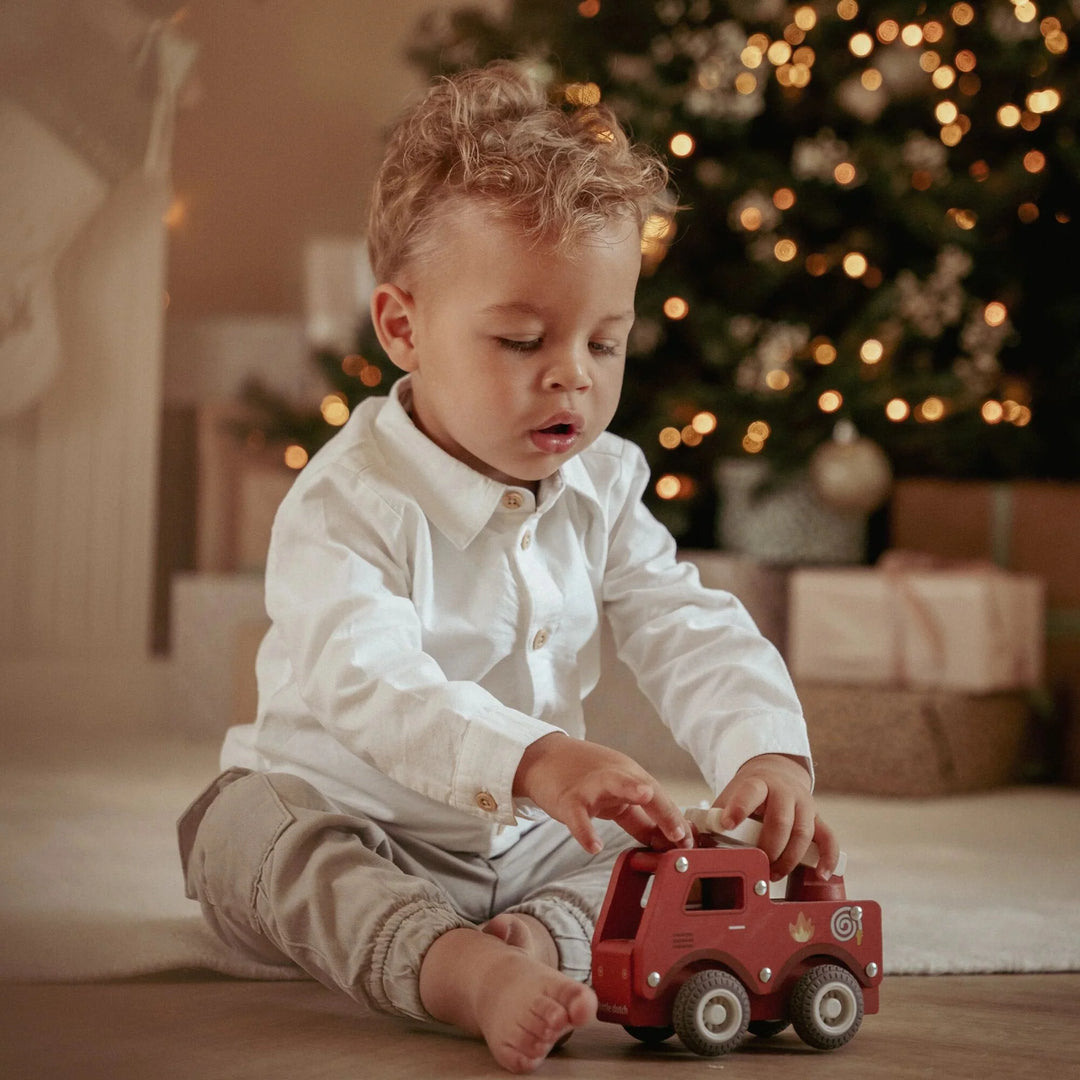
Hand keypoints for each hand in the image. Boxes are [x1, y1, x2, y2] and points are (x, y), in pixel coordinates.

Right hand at [513, 732, 691, 854]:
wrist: (541, 759)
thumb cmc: (581, 778)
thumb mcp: (615, 796)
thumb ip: (639, 818)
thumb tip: (665, 842)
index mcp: (630, 776)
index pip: (660, 798)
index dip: (675, 820)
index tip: (690, 844)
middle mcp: (615, 776)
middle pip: (646, 788)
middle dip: (666, 810)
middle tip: (681, 835)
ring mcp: (591, 785)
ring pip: (614, 784)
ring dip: (631, 788)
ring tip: (646, 797)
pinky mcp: (568, 798)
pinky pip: (578, 816)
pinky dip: (585, 831)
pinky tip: (593, 845)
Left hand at [712, 754, 839, 880]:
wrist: (776, 775)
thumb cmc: (748, 794)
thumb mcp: (730, 797)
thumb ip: (715, 817)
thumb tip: (692, 842)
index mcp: (758, 784)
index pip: (749, 792)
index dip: (739, 808)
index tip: (727, 824)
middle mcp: (785, 792)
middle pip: (780, 821)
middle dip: (769, 848)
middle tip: (758, 866)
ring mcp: (804, 805)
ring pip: (804, 833)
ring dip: (789, 859)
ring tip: (774, 875)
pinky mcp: (818, 818)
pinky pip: (829, 839)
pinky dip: (827, 858)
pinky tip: (821, 875)